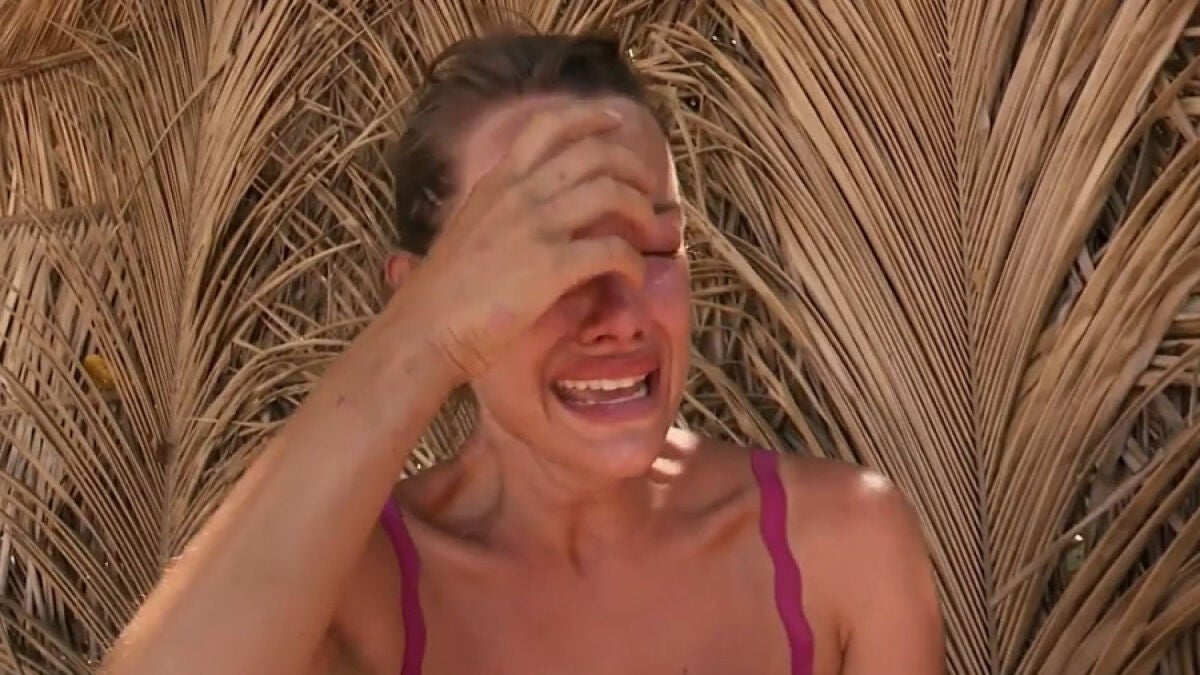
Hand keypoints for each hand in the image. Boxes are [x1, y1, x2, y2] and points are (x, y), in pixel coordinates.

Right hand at [388, 103, 656, 382]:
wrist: (424, 330)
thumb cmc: (442, 294)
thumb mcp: (467, 230)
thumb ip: (499, 212)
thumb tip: (530, 217)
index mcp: (497, 182)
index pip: (547, 127)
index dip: (589, 116)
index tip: (615, 120)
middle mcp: (518, 194)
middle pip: (593, 153)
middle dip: (631, 163)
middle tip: (648, 183)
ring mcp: (536, 227)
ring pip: (611, 192)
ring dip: (642, 208)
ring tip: (651, 229)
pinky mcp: (551, 266)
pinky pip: (613, 250)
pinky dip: (634, 262)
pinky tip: (634, 275)